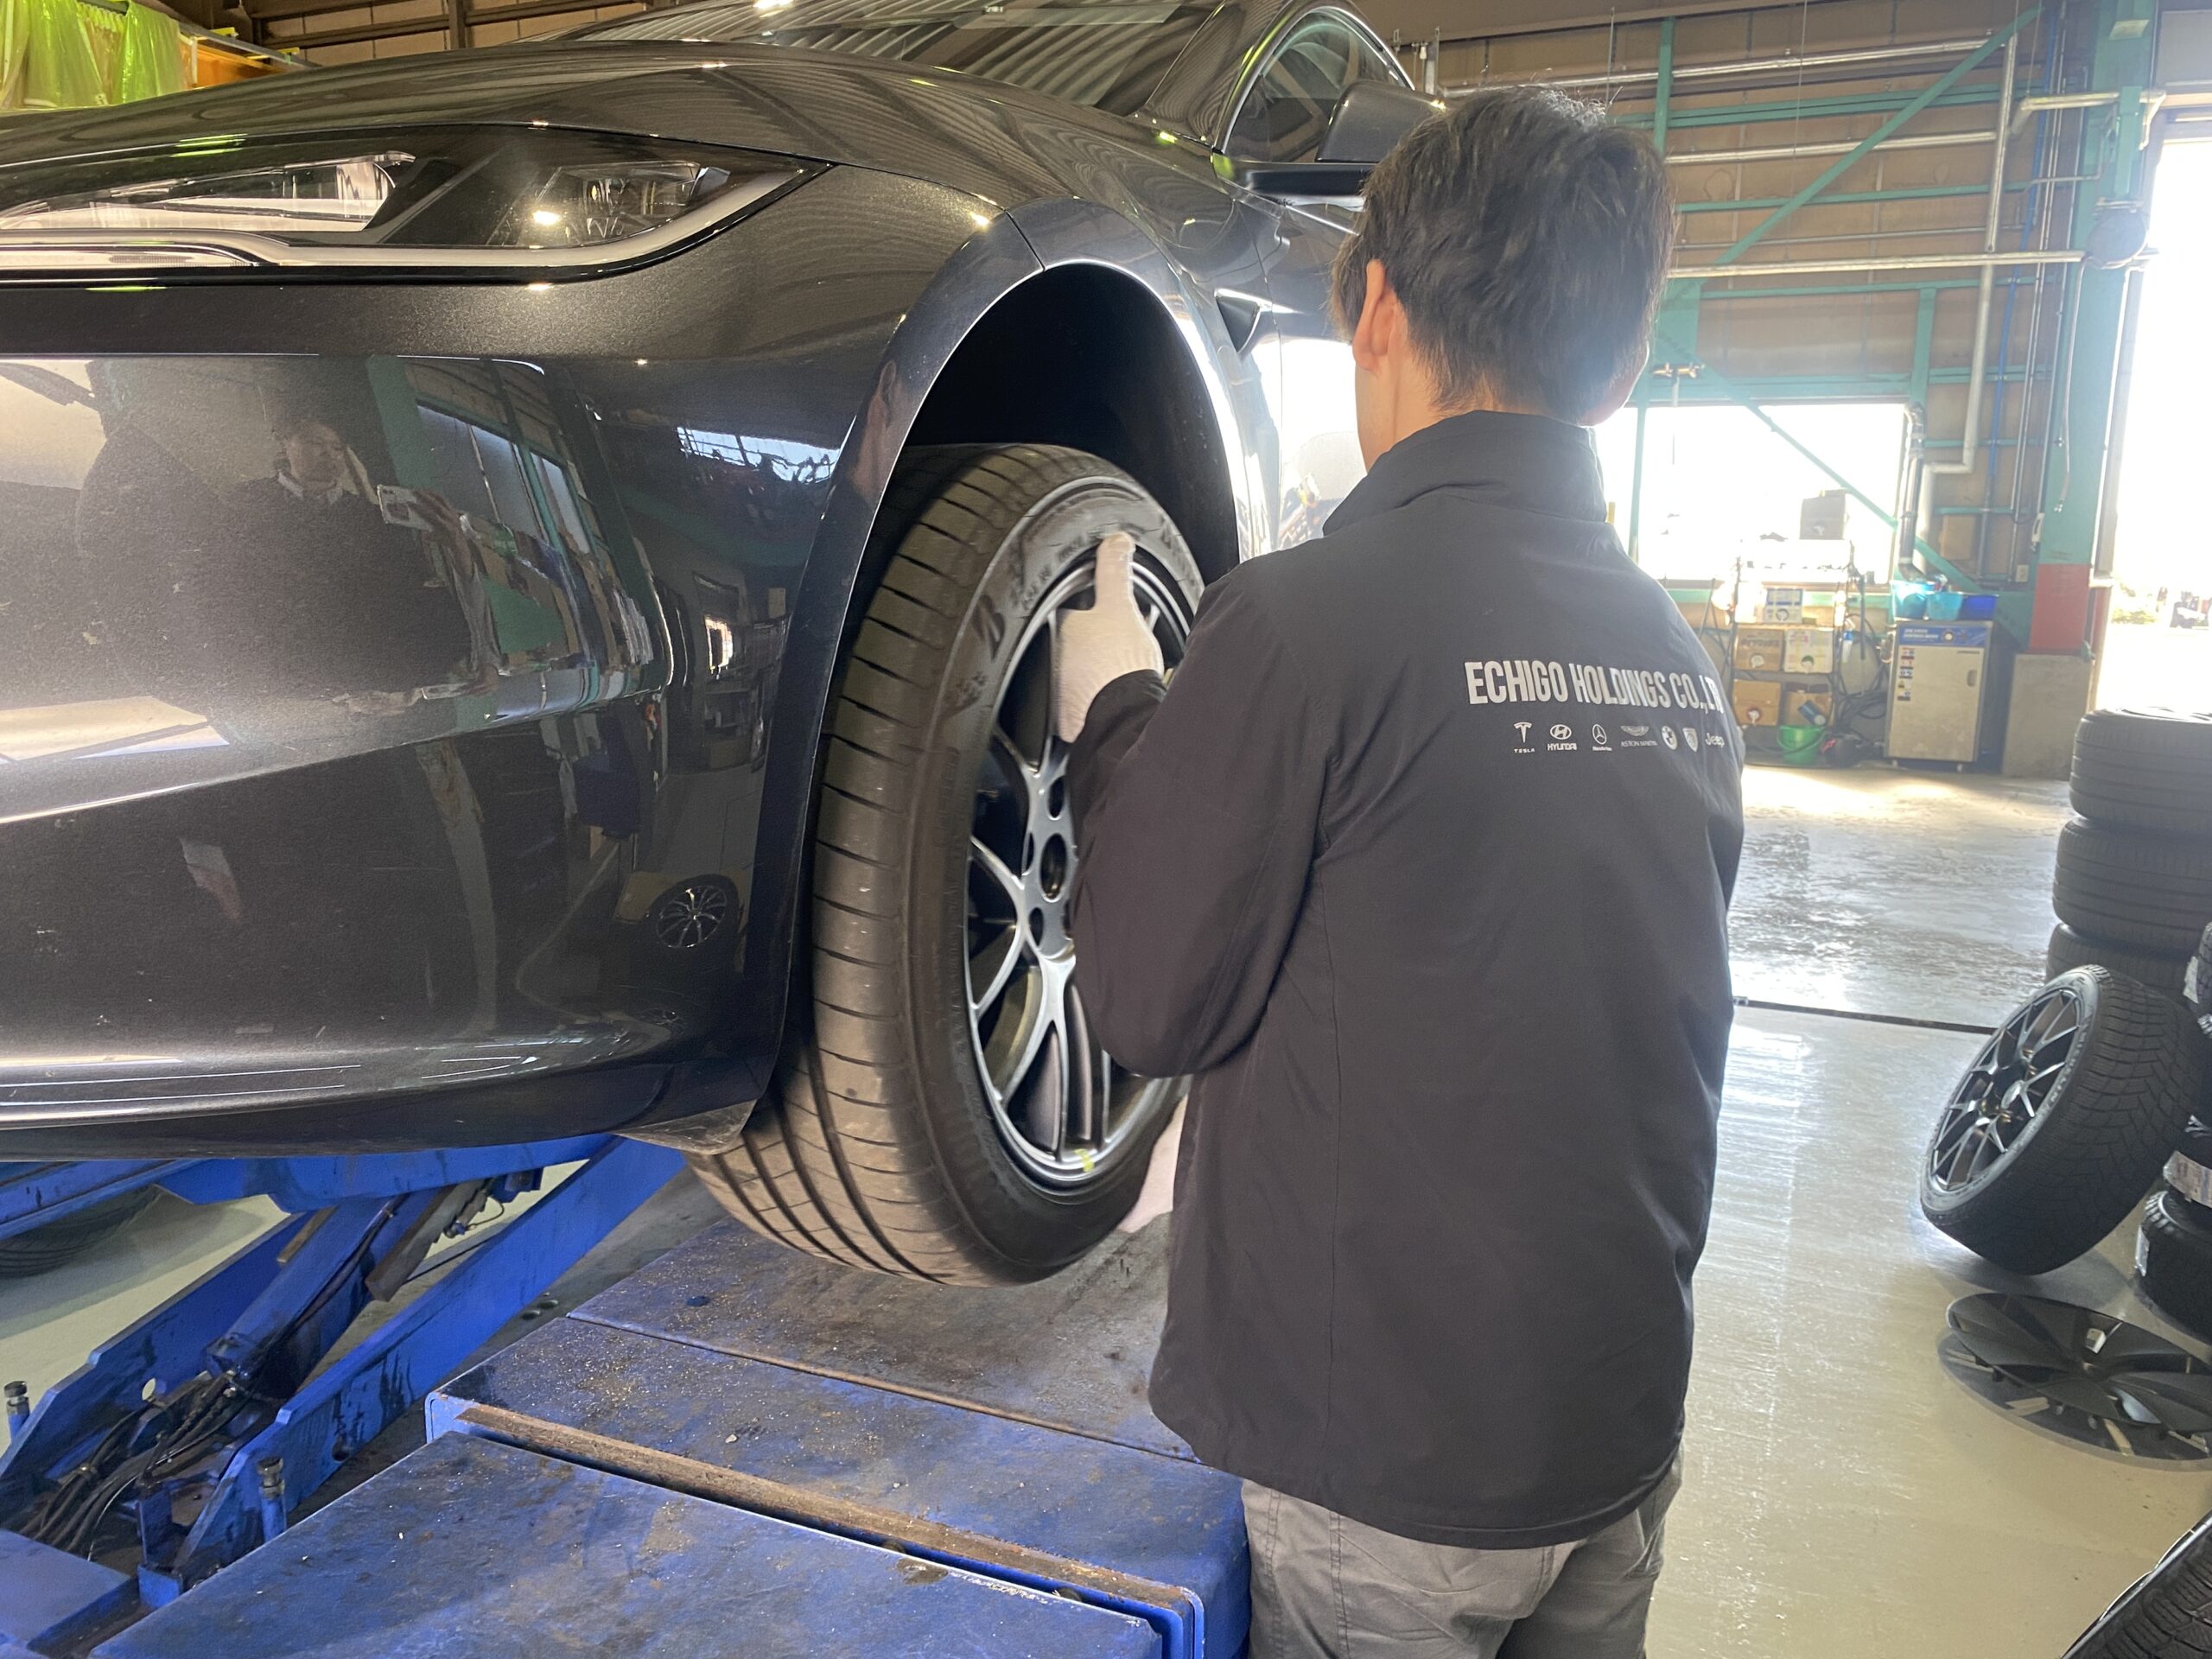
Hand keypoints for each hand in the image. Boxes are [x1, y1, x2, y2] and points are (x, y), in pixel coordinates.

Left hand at [1055, 533, 1164, 741]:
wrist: (1126, 715)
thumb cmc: (1123, 665)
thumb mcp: (1122, 606)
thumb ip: (1114, 571)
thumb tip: (1116, 541)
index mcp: (1059, 627)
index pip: (1071, 612)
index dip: (1093, 614)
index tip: (1107, 621)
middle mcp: (1048, 659)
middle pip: (1072, 643)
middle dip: (1091, 643)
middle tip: (1116, 648)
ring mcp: (1055, 690)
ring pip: (1073, 673)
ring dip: (1089, 671)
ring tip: (1116, 673)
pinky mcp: (1064, 717)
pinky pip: (1077, 702)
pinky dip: (1089, 698)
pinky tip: (1108, 695)